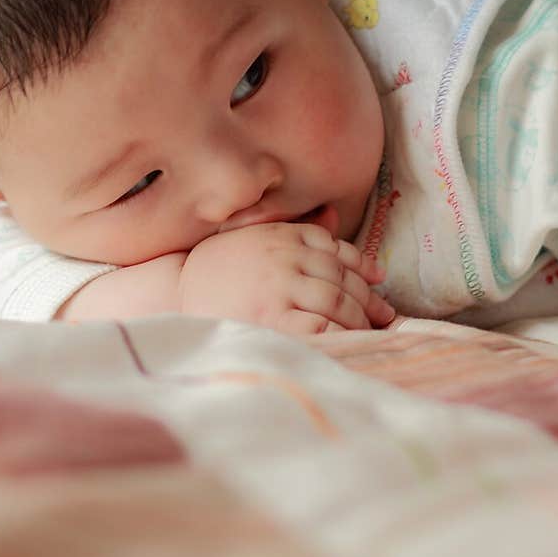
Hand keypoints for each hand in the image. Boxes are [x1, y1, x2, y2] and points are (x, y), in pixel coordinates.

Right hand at [178, 221, 394, 336]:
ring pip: (337, 301)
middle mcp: (284, 257)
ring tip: (369, 332)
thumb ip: (295, 228)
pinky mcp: (273, 319)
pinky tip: (348, 342)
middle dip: (367, 298)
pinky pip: (322, 326)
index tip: (377, 281)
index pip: (335, 248)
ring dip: (360, 319)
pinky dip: (341, 333)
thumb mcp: (253, 238)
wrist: (173, 298)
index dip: (361, 266)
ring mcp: (279, 288)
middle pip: (342, 277)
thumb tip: (334, 215)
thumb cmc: (216, 271)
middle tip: (384, 315)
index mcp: (281, 236)